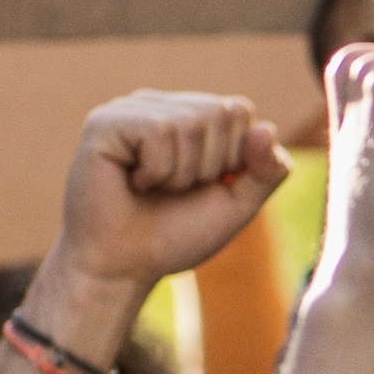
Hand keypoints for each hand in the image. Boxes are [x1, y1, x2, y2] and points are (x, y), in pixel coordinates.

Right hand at [60, 91, 291, 291]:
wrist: (122, 268)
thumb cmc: (173, 236)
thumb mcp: (235, 205)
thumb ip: (265, 172)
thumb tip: (267, 128)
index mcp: (190, 117)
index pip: (240, 110)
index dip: (234, 157)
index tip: (203, 186)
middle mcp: (162, 105)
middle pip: (220, 112)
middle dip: (209, 166)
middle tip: (174, 190)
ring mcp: (132, 109)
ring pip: (191, 122)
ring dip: (181, 174)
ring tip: (153, 189)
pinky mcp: (105, 121)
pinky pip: (158, 130)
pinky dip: (157, 170)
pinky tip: (134, 183)